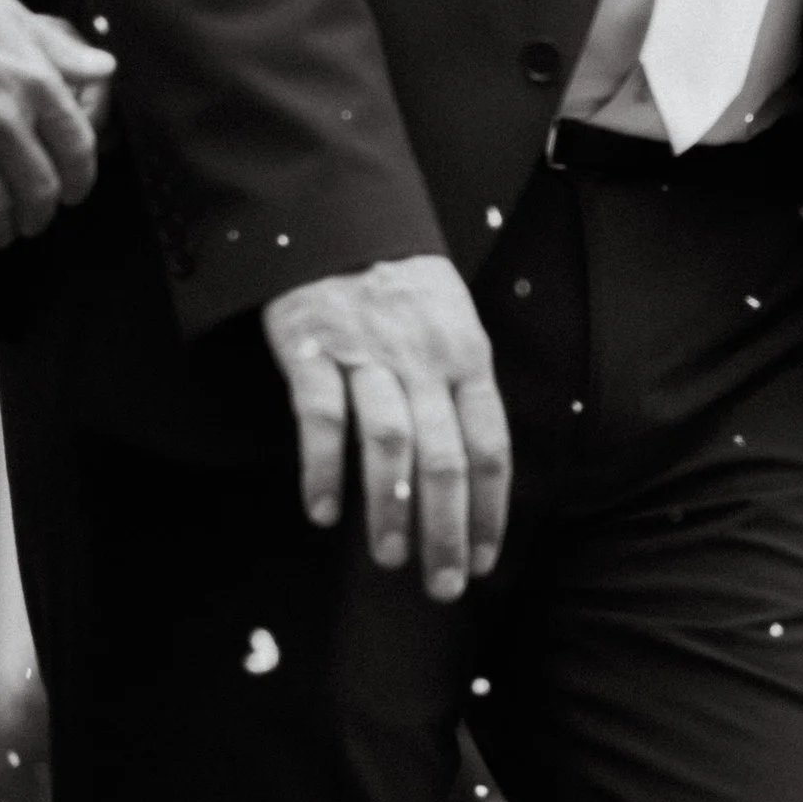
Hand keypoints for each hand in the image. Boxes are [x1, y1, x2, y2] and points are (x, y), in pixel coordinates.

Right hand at [0, 0, 114, 249]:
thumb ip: (63, 51)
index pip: (77, 148)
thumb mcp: (17, 19)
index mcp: (37, 86)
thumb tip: (106, 68)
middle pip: (40, 189)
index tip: (76, 191)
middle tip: (36, 218)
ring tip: (0, 232)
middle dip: (41, 213)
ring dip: (3, 229)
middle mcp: (7, 122)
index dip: (82, 179)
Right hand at [261, 254, 511, 601]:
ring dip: (389, 511)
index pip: (490, 446)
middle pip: (445, 458)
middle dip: (447, 530)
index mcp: (467, 355)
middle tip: (442, 585)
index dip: (490, 509)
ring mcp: (367, 354)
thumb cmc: (400, 282)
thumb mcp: (451, 322)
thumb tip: (472, 472)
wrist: (334, 216)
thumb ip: (460, 387)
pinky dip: (322, 470)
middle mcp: (423, 359)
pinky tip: (322, 513)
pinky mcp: (311, 349)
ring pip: (389, 445)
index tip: (486, 560)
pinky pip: (320, 419)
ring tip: (388, 560)